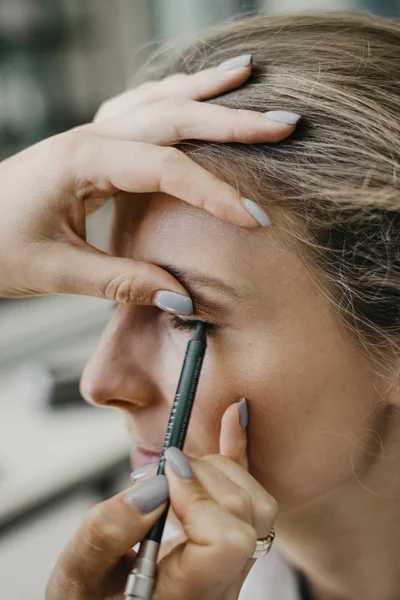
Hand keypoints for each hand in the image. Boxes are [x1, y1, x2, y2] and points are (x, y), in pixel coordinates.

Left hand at [0, 58, 297, 307]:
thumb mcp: (55, 272)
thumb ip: (122, 282)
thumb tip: (183, 297)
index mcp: (82, 161)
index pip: (167, 169)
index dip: (215, 194)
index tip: (255, 219)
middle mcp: (89, 137)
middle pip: (173, 118)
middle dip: (231, 122)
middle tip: (283, 122)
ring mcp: (89, 136)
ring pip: (157, 103)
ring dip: (204, 93)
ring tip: (247, 77)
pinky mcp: (90, 147)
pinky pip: (139, 111)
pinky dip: (173, 99)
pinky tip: (191, 92)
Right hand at [46, 401, 277, 599]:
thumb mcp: (78, 578)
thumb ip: (104, 537)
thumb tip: (151, 488)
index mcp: (187, 595)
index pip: (227, 541)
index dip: (198, 495)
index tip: (163, 476)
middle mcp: (221, 584)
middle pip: (245, 512)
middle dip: (203, 473)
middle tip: (160, 469)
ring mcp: (232, 567)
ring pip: (258, 504)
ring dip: (219, 467)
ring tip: (176, 466)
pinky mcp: (229, 545)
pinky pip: (250, 495)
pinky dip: (239, 453)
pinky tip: (234, 417)